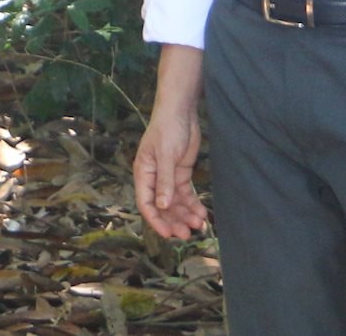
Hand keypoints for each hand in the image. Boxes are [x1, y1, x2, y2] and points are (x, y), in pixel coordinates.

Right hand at [132, 107, 209, 238]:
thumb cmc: (167, 129)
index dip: (156, 220)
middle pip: (162, 207)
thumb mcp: (166, 155)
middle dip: (174, 221)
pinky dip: (193, 205)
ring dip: (186, 215)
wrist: (180, 112)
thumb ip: (165, 181)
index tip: (168, 234)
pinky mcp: (181, 175)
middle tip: (188, 233)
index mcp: (143, 174)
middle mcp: (154, 179)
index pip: (146, 203)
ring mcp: (168, 178)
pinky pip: (186, 195)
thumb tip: (162, 206)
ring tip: (200, 223)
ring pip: (176, 204)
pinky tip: (202, 213)